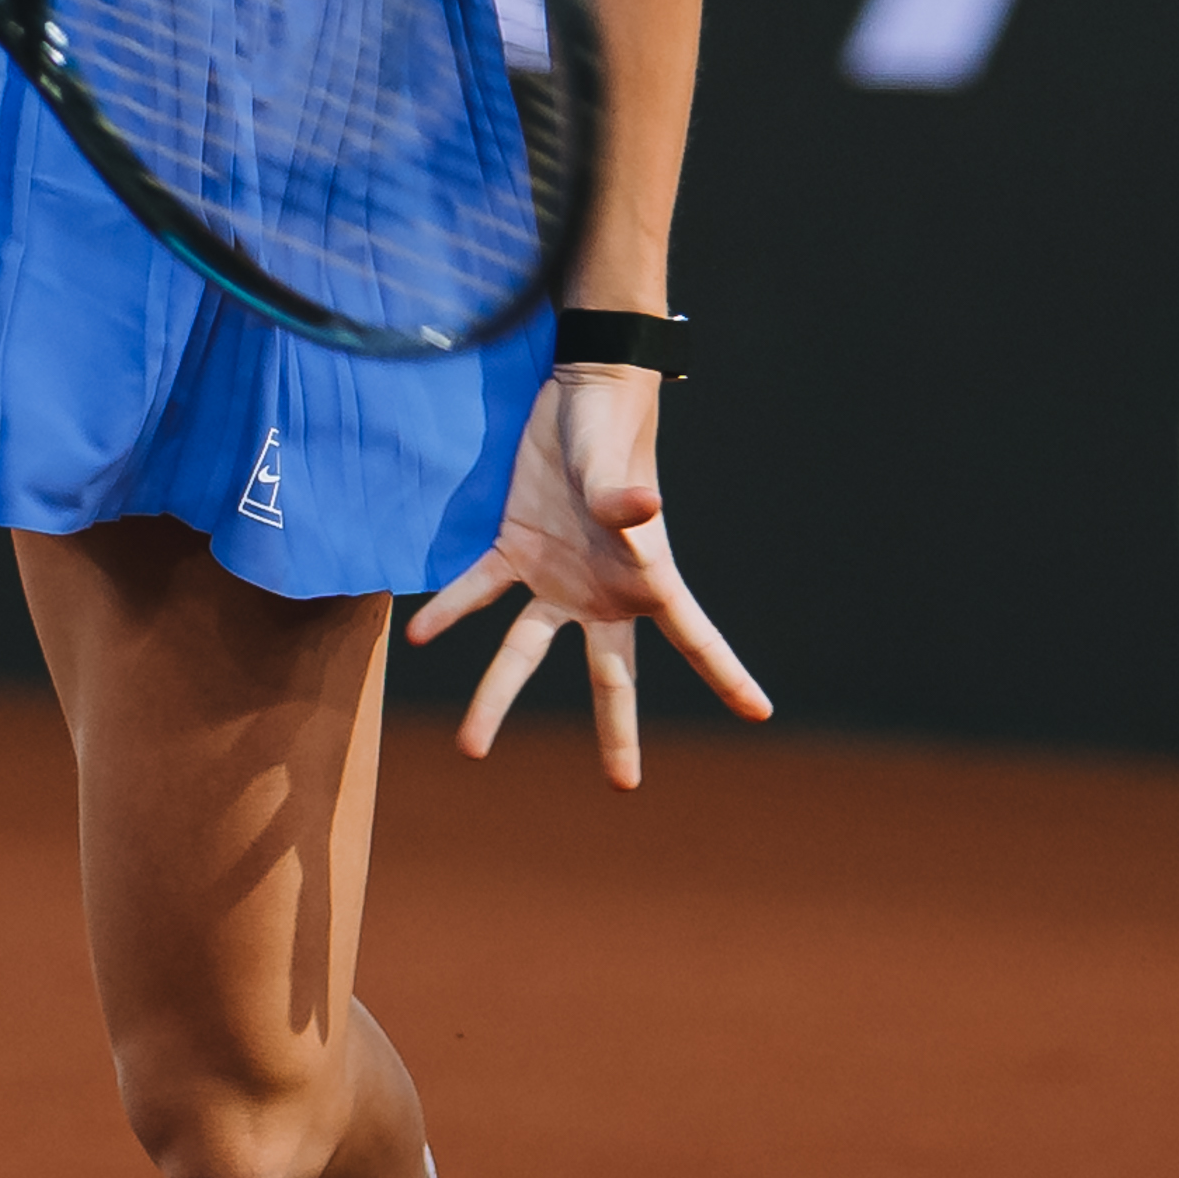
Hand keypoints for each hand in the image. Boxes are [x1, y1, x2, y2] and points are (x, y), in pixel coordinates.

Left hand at [407, 365, 776, 788]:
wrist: (580, 392)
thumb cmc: (612, 431)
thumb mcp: (615, 469)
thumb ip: (621, 498)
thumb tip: (641, 510)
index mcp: (647, 580)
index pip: (695, 638)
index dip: (727, 676)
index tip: (759, 714)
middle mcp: (603, 593)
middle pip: (612, 675)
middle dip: (617, 732)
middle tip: (624, 784)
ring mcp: (556, 577)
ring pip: (523, 652)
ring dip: (495, 696)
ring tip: (469, 749)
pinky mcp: (512, 549)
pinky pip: (478, 591)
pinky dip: (450, 611)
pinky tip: (418, 632)